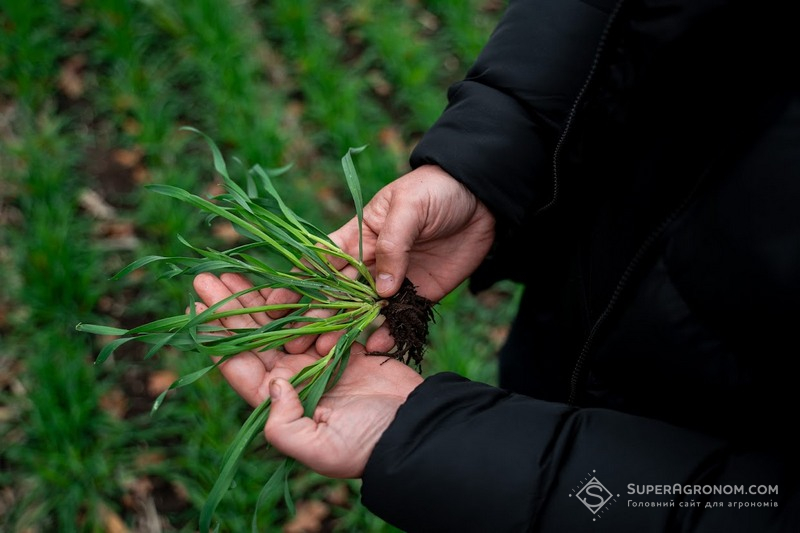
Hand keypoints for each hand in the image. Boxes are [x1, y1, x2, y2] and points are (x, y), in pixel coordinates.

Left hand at [193, 272, 422, 477]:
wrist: (416, 429)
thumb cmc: (368, 443)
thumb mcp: (320, 448)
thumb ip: (285, 424)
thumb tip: (273, 384)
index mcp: (281, 403)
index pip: (240, 365)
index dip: (217, 337)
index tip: (196, 308)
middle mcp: (294, 379)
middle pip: (254, 337)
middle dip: (231, 308)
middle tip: (206, 278)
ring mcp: (318, 361)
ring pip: (281, 322)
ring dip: (259, 297)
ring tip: (236, 271)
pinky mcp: (345, 346)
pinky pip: (317, 317)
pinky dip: (300, 298)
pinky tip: (284, 277)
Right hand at [268, 164, 495, 354]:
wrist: (482, 198)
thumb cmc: (435, 191)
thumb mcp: (409, 208)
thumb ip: (392, 245)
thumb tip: (380, 290)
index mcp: (357, 237)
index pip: (319, 264)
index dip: (296, 285)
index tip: (271, 307)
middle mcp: (370, 264)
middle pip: (336, 295)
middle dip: (314, 318)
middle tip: (294, 343)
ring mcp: (395, 282)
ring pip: (363, 313)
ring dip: (344, 332)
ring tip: (324, 353)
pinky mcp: (421, 295)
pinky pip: (399, 319)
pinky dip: (387, 334)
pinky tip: (373, 348)